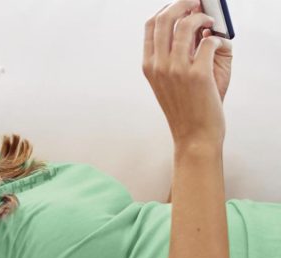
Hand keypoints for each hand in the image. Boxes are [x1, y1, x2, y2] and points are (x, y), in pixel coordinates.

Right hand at [143, 0, 233, 149]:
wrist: (193, 135)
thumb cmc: (185, 109)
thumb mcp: (168, 81)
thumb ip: (172, 55)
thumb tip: (189, 25)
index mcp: (149, 66)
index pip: (151, 25)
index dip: (168, 9)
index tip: (182, 6)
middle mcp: (159, 66)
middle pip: (165, 19)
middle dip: (183, 4)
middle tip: (197, 3)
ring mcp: (177, 70)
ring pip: (187, 25)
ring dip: (203, 18)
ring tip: (211, 24)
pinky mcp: (198, 74)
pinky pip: (209, 42)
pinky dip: (216, 39)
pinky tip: (217, 46)